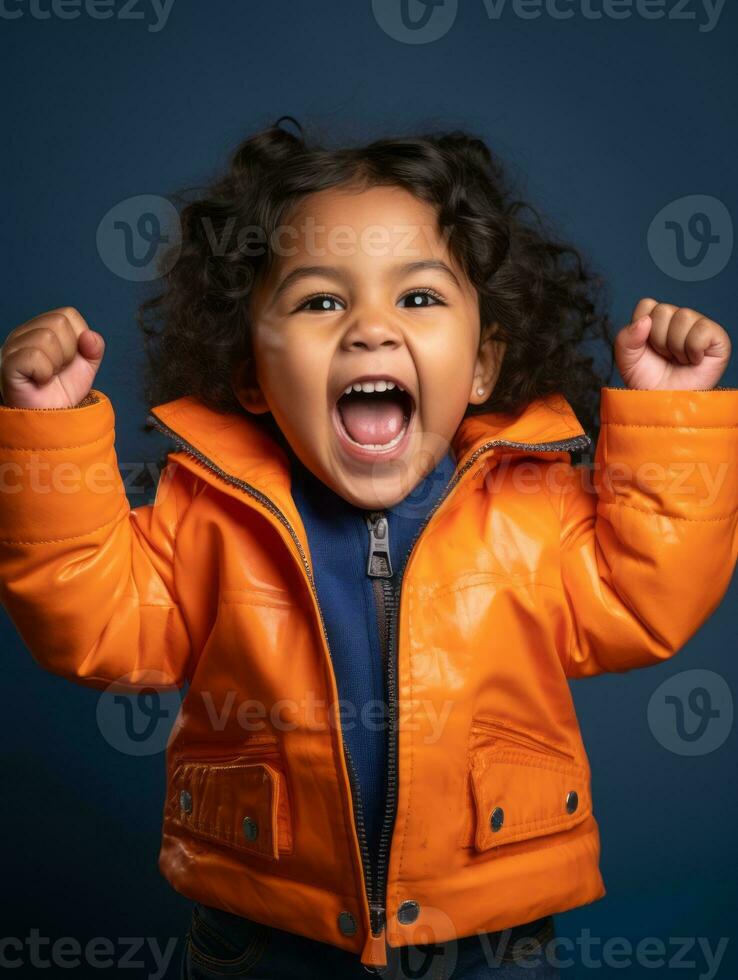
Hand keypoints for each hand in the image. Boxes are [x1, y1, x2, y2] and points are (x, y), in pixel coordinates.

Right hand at [0, 307, 104, 408]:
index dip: (78, 339)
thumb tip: (89, 336)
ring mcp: (12, 347)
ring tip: (48, 376)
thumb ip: (94, 347)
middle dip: (69, 352)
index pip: (68, 314)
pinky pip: (34, 355)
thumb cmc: (63, 391)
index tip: (70, 360)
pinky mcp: (7, 364)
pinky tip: (39, 381)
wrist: (53, 419)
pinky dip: (45, 372)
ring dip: (57, 363)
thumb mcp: (87, 366)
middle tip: (58, 370)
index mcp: (41, 328)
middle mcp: (24, 333)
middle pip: (58, 322)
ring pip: (47, 337)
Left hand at [614, 299, 731, 390]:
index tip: (646, 348)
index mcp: (656, 320)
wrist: (665, 402)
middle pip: (663, 310)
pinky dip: (693, 349)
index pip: (647, 305)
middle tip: (664, 357)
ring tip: (678, 360)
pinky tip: (693, 361)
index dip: (642, 329)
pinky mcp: (717, 338)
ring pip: (683, 316)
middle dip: (658, 340)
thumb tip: (645, 320)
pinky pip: (702, 329)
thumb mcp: (626, 360)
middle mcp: (678, 319)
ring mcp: (698, 326)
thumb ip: (626, 338)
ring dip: (675, 346)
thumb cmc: (648, 381)